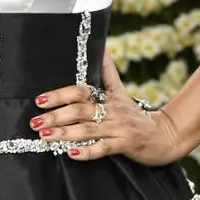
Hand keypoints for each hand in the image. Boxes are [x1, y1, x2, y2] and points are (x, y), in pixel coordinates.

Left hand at [31, 51, 182, 164]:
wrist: (164, 136)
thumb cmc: (135, 114)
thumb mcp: (121, 91)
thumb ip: (107, 71)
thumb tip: (101, 47)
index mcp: (107, 96)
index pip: (80, 91)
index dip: (60, 94)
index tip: (39, 100)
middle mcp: (112, 109)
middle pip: (80, 110)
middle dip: (56, 116)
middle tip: (35, 122)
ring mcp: (119, 127)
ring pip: (88, 129)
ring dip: (65, 133)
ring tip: (45, 136)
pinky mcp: (126, 144)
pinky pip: (104, 148)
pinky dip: (87, 151)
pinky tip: (71, 153)